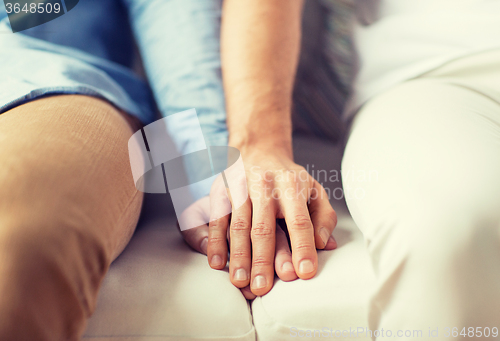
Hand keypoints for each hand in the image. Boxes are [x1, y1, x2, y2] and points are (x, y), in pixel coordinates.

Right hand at [179, 148, 336, 296]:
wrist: (258, 149)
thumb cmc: (289, 178)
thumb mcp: (314, 189)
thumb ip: (324, 216)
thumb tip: (325, 244)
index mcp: (292, 185)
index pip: (299, 220)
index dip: (302, 246)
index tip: (305, 272)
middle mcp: (265, 186)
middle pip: (264, 226)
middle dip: (263, 259)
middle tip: (263, 288)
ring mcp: (241, 188)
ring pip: (239, 226)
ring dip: (239, 255)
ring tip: (240, 282)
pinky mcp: (222, 191)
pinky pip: (218, 219)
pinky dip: (215, 241)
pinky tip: (217, 262)